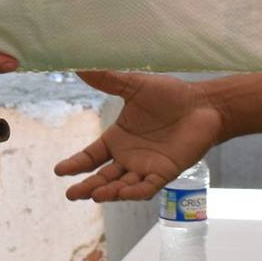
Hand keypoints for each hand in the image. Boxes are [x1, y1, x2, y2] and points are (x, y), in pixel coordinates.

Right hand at [55, 70, 222, 201]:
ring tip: (96, 194)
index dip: (76, 164)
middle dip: (87, 187)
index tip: (59, 170)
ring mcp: (146, 167)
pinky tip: (123, 194)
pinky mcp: (165, 172)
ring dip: (109, 192)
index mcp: (117, 139)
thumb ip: (108, 80)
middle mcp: (128, 157)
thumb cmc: (169, 95)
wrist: (201, 103)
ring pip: (122, 186)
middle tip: (72, 195)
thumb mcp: (134, 86)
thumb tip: (79, 66)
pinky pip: (148, 187)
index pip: (91, 157)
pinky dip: (136, 192)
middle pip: (103, 177)